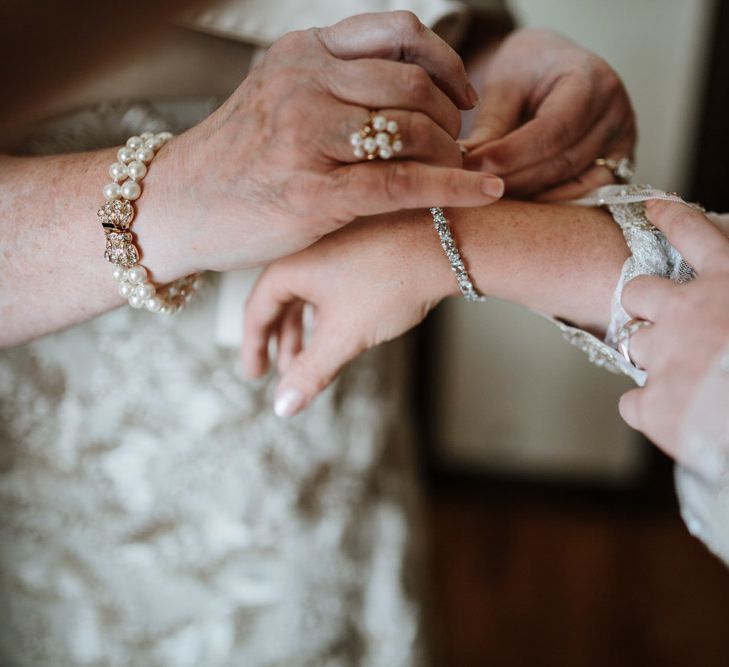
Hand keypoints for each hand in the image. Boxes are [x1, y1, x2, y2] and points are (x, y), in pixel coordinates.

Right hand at [157, 11, 503, 274]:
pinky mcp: (313, 192)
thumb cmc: (234, 160)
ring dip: (453, 153)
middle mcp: (305, 83)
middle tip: (460, 143)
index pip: (397, 32)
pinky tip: (484, 194)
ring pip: (413, 129)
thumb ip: (333, 86)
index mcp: (302, 54)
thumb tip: (404, 91)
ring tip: (460, 171)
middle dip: (452, 116)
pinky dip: (453, 188)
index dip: (446, 60)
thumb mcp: (277, 99)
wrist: (176, 206)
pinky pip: (402, 182)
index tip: (463, 93)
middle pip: (413, 81)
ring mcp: (307, 136)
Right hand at [242, 210, 452, 416]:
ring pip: (308, 292)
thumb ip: (309, 373)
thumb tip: (282, 408)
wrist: (446, 241)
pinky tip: (342, 329)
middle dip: (282, 341)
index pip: (256, 311)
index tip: (255, 374)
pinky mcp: (357, 240)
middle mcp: (304, 246)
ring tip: (313, 358)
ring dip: (307, 328)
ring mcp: (331, 240)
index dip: (253, 347)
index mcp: (289, 263)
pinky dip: (328, 309)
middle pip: (280, 301)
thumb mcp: (344, 336)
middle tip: (285, 373)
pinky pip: (329, 280)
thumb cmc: (390, 281)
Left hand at [461, 29, 635, 199]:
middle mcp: (615, 112)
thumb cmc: (528, 68)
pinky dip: (552, 204)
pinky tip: (521, 204)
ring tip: (492, 196)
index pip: (552, 131)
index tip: (472, 167)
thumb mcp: (504, 83)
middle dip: (514, 181)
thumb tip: (467, 167)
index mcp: (591, 80)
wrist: (554, 65)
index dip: (510, 155)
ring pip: (575, 185)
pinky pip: (587, 196)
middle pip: (563, 163)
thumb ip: (490, 124)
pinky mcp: (618, 165)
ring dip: (530, 198)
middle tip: (475, 187)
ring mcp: (622, 142)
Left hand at [619, 201, 728, 480]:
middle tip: (662, 320)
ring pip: (632, 344)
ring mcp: (664, 355)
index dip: (670, 218)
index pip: (693, 233)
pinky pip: (633, 402)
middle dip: (643, 303)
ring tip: (686, 375)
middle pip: (637, 291)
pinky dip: (650, 409)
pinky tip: (678, 417)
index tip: (653, 207)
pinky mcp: (654, 402)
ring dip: (652, 356)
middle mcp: (687, 311)